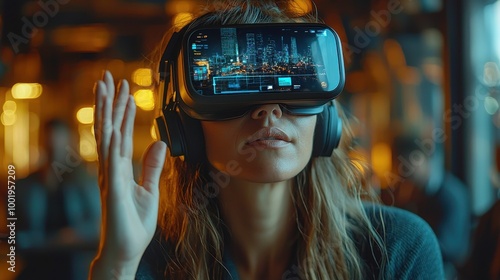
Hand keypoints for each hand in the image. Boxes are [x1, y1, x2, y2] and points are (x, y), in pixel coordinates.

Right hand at [90, 71, 166, 277]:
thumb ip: (151, 166)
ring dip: (107, 113)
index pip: (121, 132)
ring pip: (107, 138)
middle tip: (109, 77)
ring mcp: (111, 177)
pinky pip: (112, 162)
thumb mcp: (149, 189)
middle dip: (110, 102)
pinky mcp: (114, 190)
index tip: (126, 90)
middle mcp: (112, 168)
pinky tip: (111, 126)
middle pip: (109, 128)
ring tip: (106, 89)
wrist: (126, 250)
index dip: (123, 111)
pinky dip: (111, 143)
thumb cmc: (133, 223)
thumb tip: (158, 143)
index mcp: (121, 167)